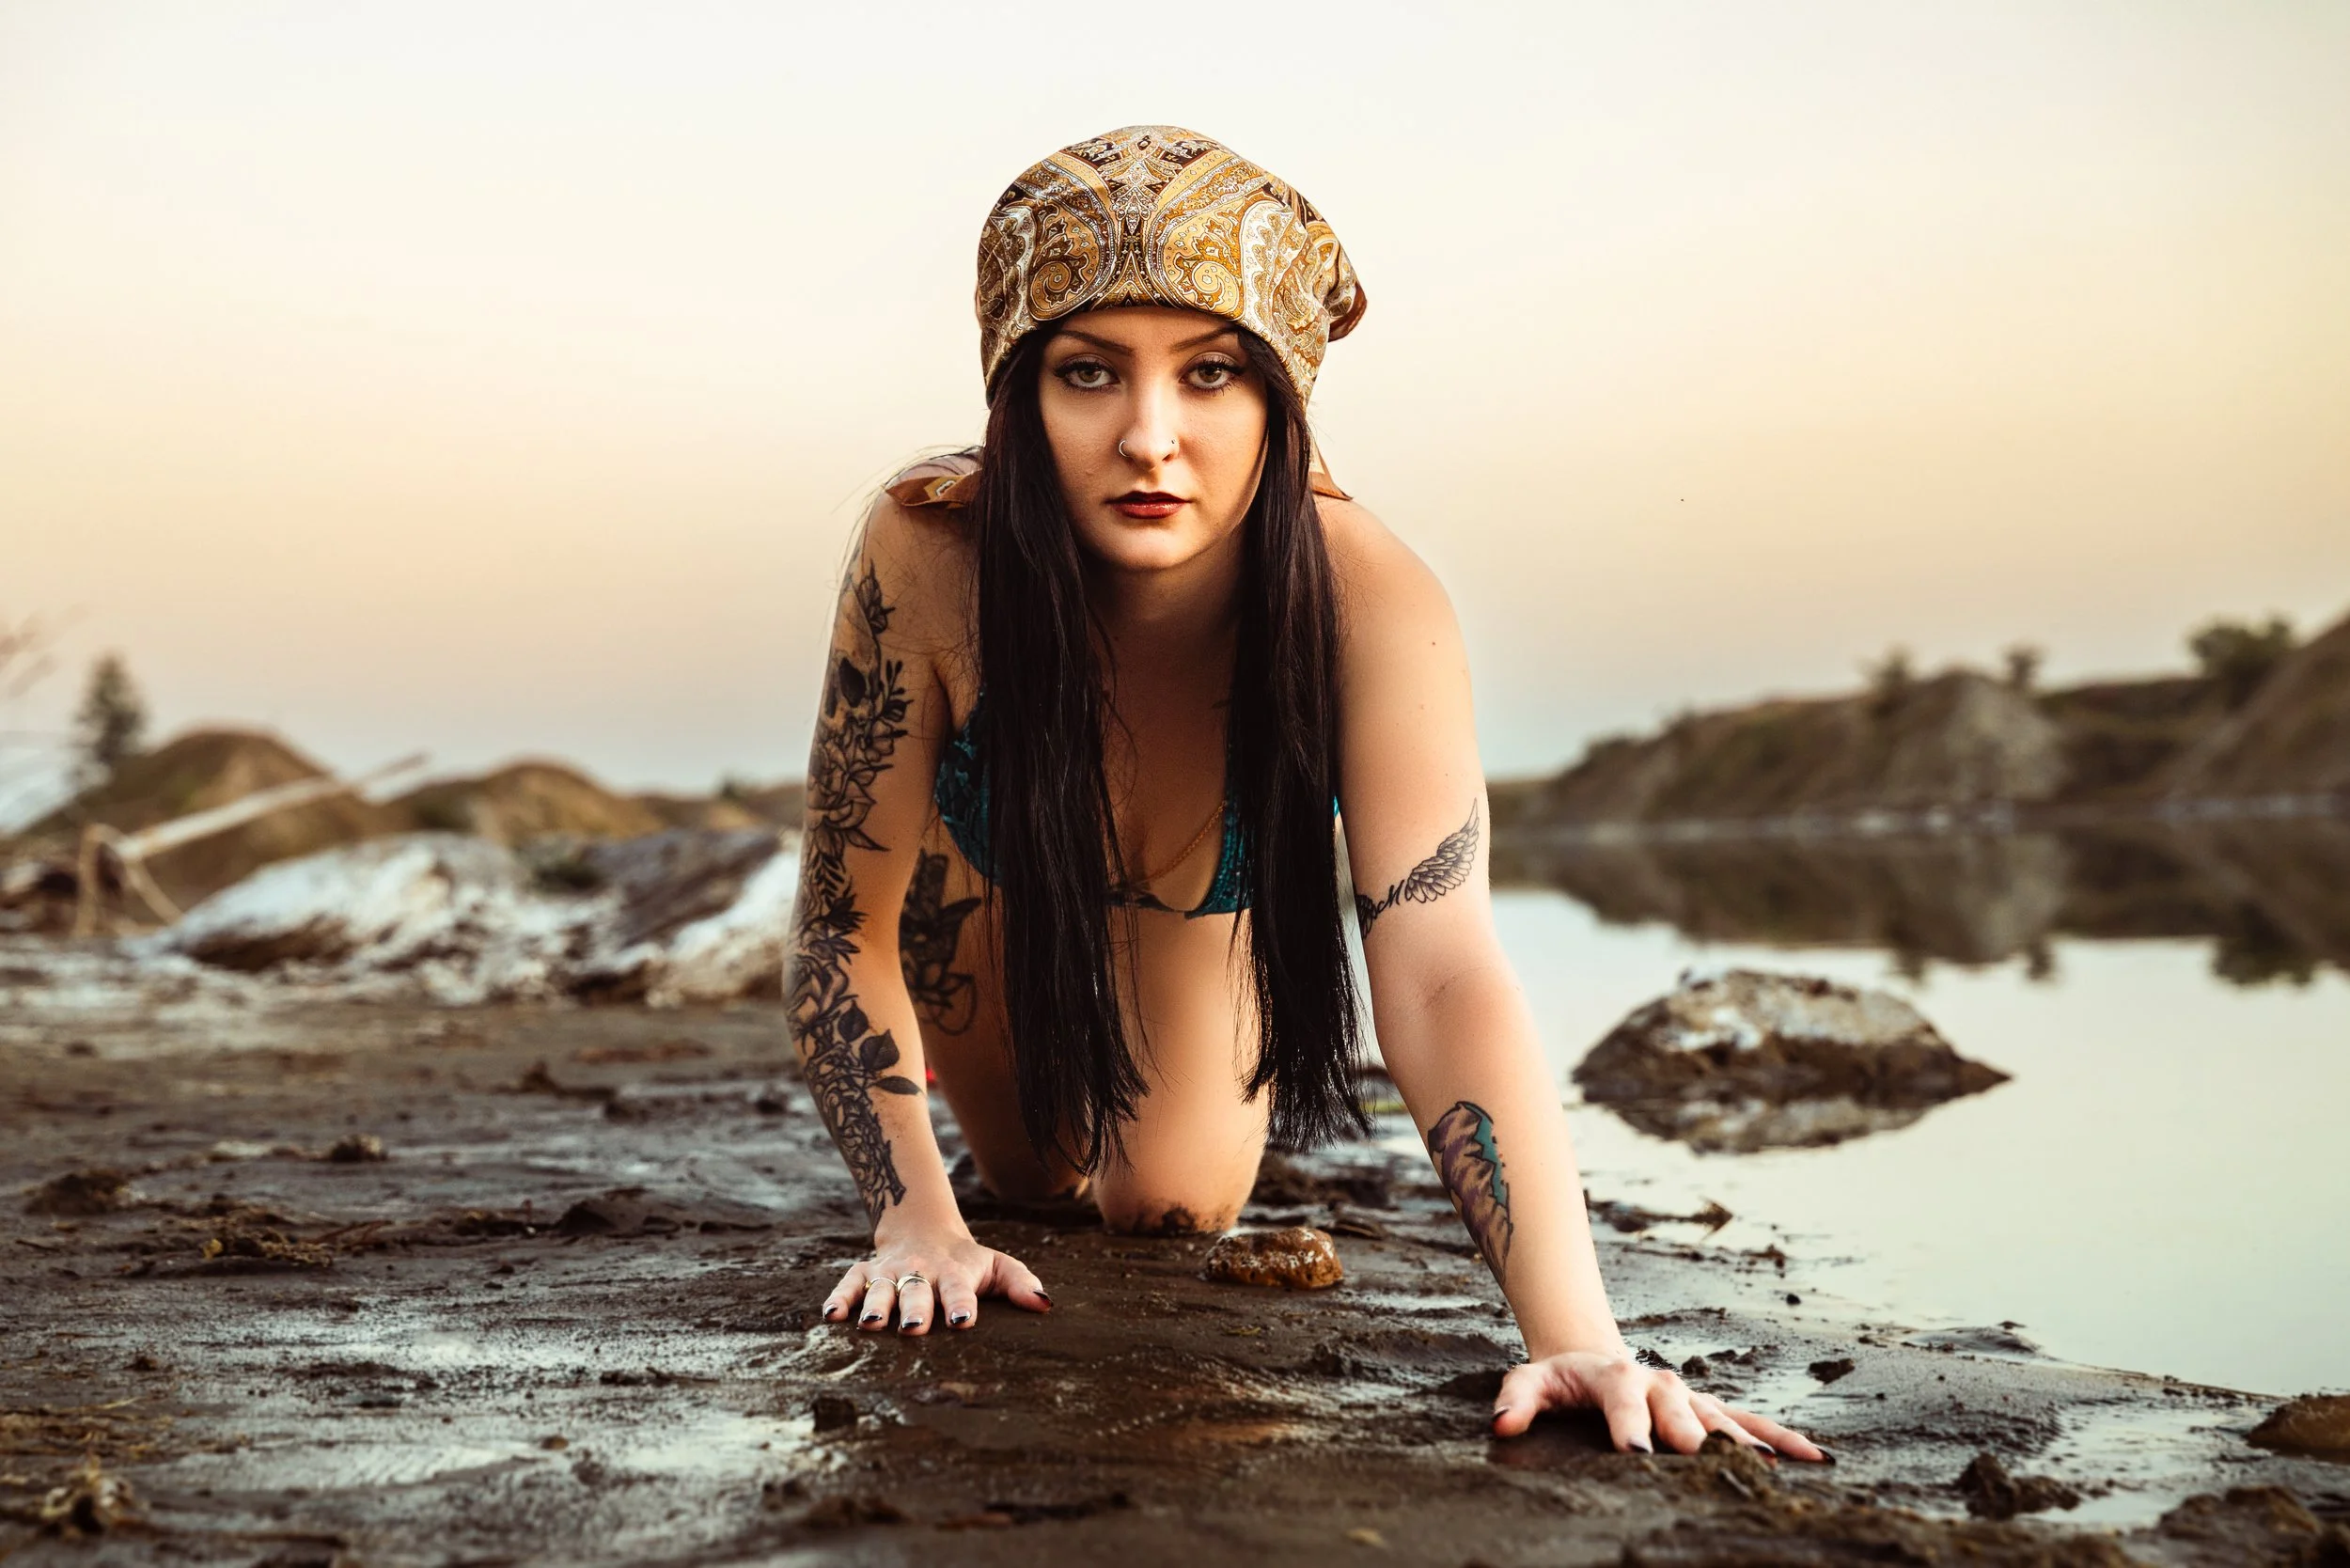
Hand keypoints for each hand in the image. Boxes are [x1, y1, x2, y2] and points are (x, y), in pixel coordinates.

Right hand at [819, 1227, 1051, 1335]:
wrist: (924, 1230)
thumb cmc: (966, 1262)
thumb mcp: (996, 1266)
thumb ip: (1021, 1284)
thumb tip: (1046, 1305)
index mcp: (954, 1273)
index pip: (959, 1289)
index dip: (961, 1304)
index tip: (963, 1322)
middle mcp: (920, 1272)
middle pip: (916, 1291)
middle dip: (914, 1309)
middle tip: (913, 1328)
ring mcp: (890, 1272)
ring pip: (880, 1289)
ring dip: (875, 1306)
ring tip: (870, 1325)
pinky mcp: (864, 1273)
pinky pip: (848, 1284)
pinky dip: (839, 1298)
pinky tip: (831, 1317)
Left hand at [1490, 1350, 1826, 1459]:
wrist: (1592, 1356)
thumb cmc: (1560, 1378)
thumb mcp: (1529, 1381)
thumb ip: (1515, 1400)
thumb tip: (1502, 1427)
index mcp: (1615, 1376)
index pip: (1623, 1401)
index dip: (1630, 1426)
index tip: (1638, 1454)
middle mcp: (1660, 1383)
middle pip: (1681, 1412)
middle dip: (1695, 1437)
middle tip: (1711, 1462)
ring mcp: (1690, 1396)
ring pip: (1723, 1417)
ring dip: (1747, 1441)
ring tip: (1772, 1465)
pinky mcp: (1711, 1408)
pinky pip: (1750, 1420)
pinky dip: (1780, 1438)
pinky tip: (1812, 1459)